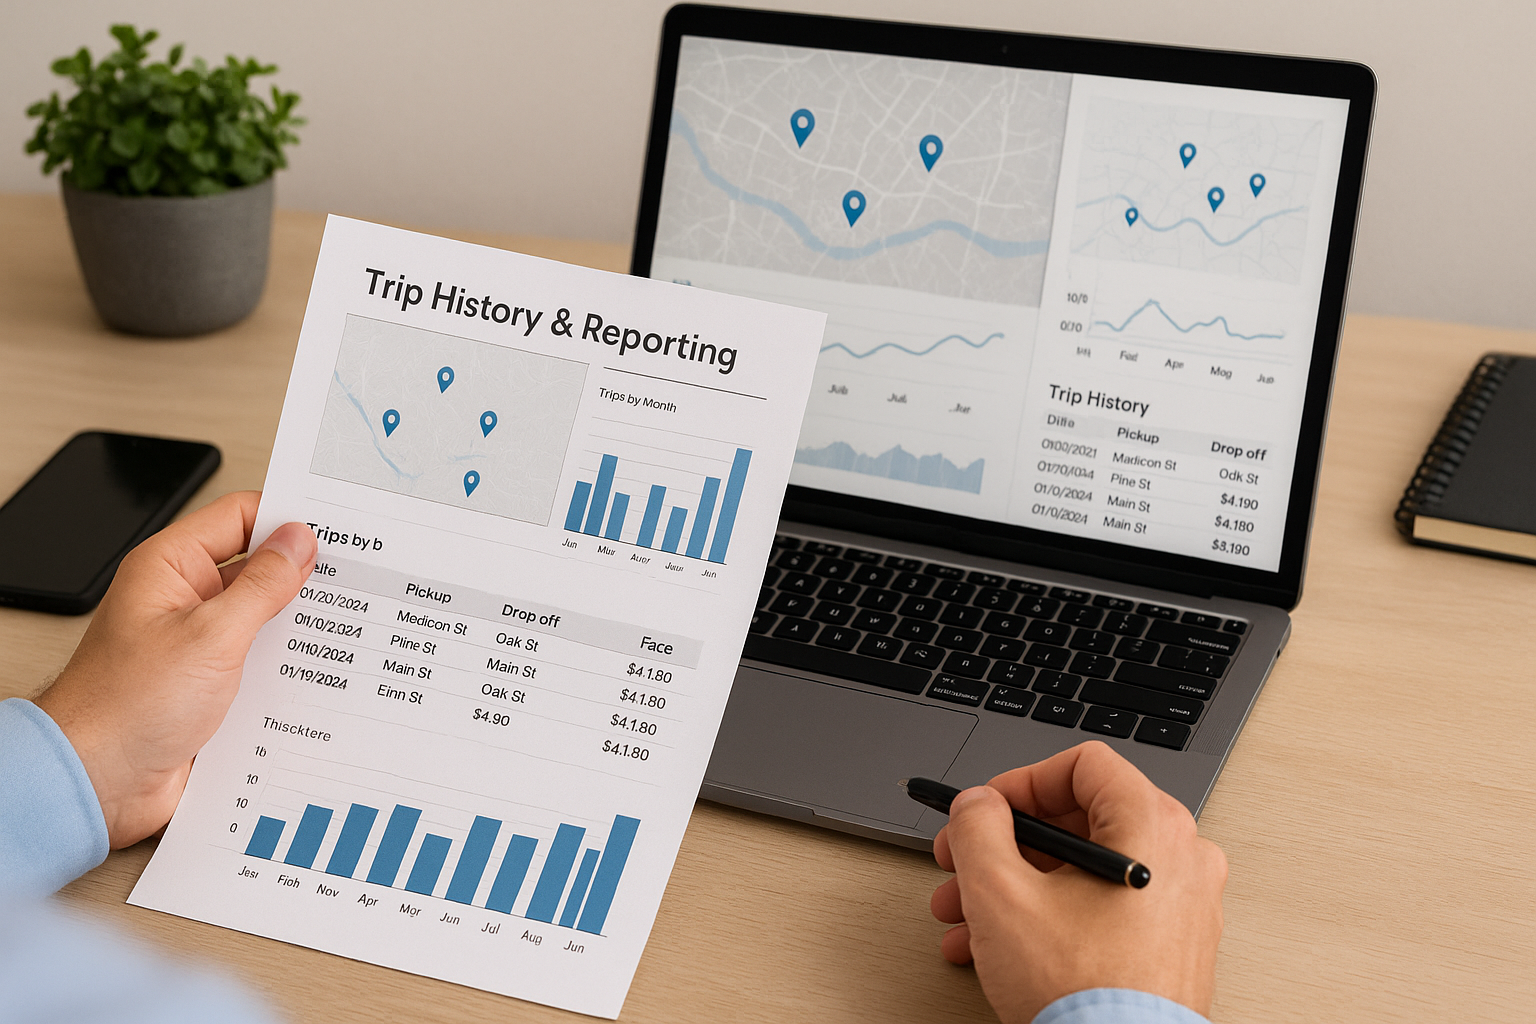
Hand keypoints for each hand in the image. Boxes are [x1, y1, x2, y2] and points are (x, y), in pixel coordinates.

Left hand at [34, 491, 315, 848]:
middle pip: (257, 566)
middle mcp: (185, 599)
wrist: (99, 783)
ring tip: (340, 628)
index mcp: (171, 567)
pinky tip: (316, 670)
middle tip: (351, 580)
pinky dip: (289, 664)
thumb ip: (262, 585)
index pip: (240, 516)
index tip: (337, 531)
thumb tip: (297, 542)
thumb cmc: (125, 706)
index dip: (287, 518)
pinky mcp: (213, 683)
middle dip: (303, 574)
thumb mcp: (211, 635)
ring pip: (265, 616)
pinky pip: (262, 659)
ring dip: (298, 624)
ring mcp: (201, 642)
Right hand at [930, 741, 1226, 1022]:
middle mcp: (1181, 858)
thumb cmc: (1083, 996)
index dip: (1020, 782)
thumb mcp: (1000, 893)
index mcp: (1151, 826)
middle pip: (1079, 820)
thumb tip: (977, 804)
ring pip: (1083, 870)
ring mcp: (1182, 906)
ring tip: (968, 917)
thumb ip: (978, 828)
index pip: (1083, 764)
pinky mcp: (1173, 947)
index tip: (985, 810)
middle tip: (962, 863)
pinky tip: (1001, 946)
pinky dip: (1050, 915)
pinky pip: (1103, 908)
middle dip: (1004, 845)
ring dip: (1015, 886)